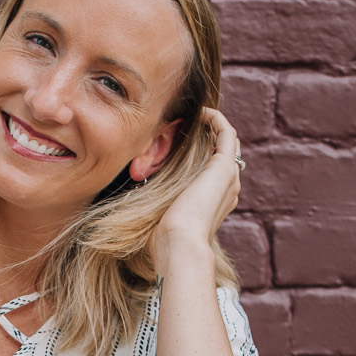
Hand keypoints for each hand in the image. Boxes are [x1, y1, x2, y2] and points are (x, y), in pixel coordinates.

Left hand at [154, 108, 241, 274]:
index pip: (216, 170)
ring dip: (214, 124)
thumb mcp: (160, 216)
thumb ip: (155, 205)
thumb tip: (125, 207)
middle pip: (225, 152)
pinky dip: (216, 119)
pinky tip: (201, 112)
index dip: (204, 151)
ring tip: (196, 113)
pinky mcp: (225, 167)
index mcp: (217, 201)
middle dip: (211, 135)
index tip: (184, 139)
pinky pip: (227, 133)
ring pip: (229, 141)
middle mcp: (229, 188)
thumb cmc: (166, 238)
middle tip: (191, 121)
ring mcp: (230, 177)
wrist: (179, 243)